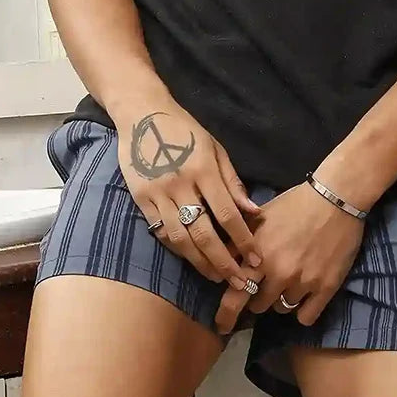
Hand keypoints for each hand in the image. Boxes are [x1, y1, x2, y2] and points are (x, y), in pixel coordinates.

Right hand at [116, 102, 262, 288]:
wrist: (142, 115)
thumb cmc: (185, 130)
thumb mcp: (215, 148)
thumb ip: (232, 182)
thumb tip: (253, 212)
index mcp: (203, 169)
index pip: (227, 214)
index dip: (243, 240)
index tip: (256, 259)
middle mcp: (181, 184)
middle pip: (205, 234)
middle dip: (224, 262)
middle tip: (240, 281)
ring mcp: (158, 194)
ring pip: (181, 239)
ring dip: (201, 263)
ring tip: (217, 277)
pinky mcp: (141, 199)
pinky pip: (161, 231)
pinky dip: (178, 249)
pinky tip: (192, 258)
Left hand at [214, 181, 364, 335]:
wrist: (335, 199)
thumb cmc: (294, 204)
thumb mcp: (259, 218)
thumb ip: (238, 241)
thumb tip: (220, 259)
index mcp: (258, 255)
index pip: (235, 295)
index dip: (226, 315)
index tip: (222, 327)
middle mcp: (278, 273)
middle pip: (258, 305)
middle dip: (258, 298)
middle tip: (265, 286)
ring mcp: (302, 283)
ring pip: (282, 309)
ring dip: (281, 300)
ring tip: (290, 281)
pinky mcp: (326, 288)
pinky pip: (306, 317)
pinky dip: (303, 310)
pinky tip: (305, 296)